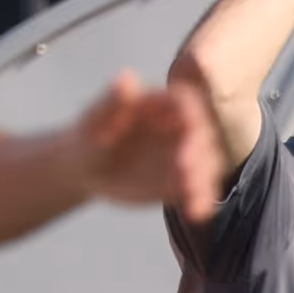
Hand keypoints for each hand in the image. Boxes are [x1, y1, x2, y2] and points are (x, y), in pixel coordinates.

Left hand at [76, 66, 225, 226]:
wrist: (86, 170)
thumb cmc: (90, 136)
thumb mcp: (95, 119)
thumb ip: (112, 102)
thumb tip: (127, 78)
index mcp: (161, 105)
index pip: (186, 101)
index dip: (192, 110)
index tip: (189, 123)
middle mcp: (180, 129)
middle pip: (203, 135)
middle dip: (198, 150)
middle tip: (183, 167)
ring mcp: (185, 156)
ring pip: (207, 165)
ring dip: (204, 180)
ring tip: (192, 196)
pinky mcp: (183, 182)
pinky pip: (198, 191)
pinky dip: (200, 201)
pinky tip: (195, 213)